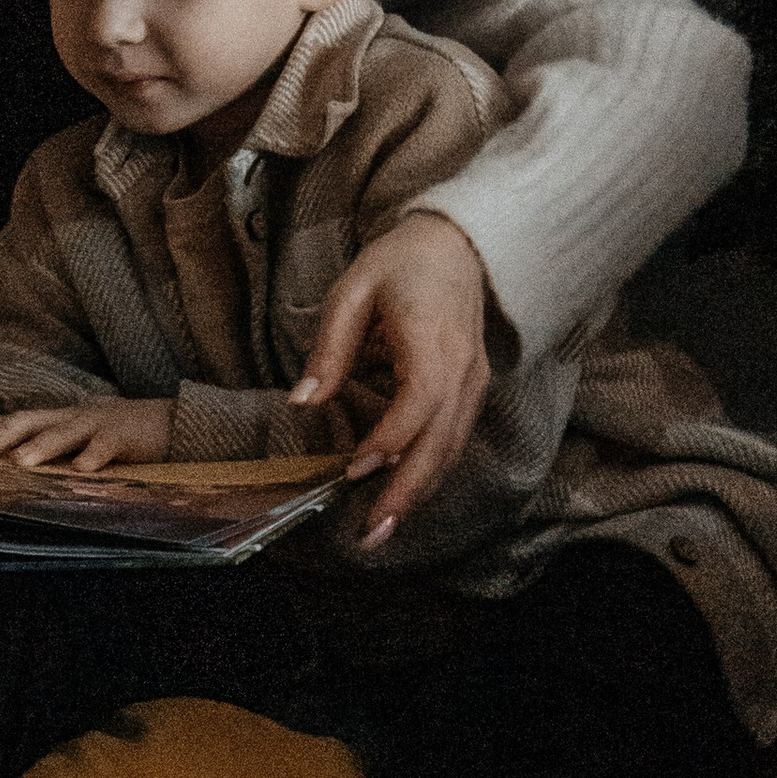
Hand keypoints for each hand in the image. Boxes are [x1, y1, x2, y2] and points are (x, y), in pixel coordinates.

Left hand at [0, 398, 174, 471]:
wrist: (168, 422)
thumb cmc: (111, 436)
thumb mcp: (73, 440)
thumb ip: (42, 449)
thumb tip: (0, 468)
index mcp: (54, 419)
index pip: (9, 421)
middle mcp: (69, 417)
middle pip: (28, 420)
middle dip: (0, 436)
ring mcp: (97, 423)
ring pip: (63, 432)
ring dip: (40, 447)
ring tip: (19, 463)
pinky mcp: (125, 435)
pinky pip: (107, 445)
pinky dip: (94, 457)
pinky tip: (82, 471)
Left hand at [292, 210, 489, 545]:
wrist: (458, 245)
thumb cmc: (401, 263)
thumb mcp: (352, 291)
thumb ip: (329, 348)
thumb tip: (302, 401)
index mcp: (433, 341)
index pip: (419, 403)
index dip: (389, 440)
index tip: (355, 469)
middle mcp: (463, 369)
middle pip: (440, 441)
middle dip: (406, 492)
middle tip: (372, 532)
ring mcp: (473, 382)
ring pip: (450, 449)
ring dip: (418, 492)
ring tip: (381, 528)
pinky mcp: (472, 391)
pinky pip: (453, 439)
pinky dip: (428, 471)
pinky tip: (401, 496)